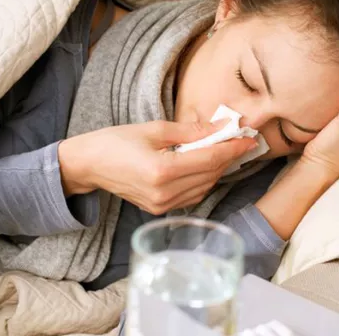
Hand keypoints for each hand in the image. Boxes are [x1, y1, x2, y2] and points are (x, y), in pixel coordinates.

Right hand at [58, 120, 256, 213]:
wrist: (89, 165)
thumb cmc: (116, 141)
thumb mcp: (154, 129)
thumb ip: (190, 132)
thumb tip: (220, 128)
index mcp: (162, 171)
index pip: (209, 160)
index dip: (232, 148)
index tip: (248, 138)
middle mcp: (164, 193)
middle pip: (210, 175)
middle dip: (228, 157)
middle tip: (238, 140)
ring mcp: (162, 205)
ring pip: (204, 187)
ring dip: (217, 169)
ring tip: (223, 151)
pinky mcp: (159, 209)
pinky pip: (192, 196)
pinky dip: (203, 181)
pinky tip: (205, 166)